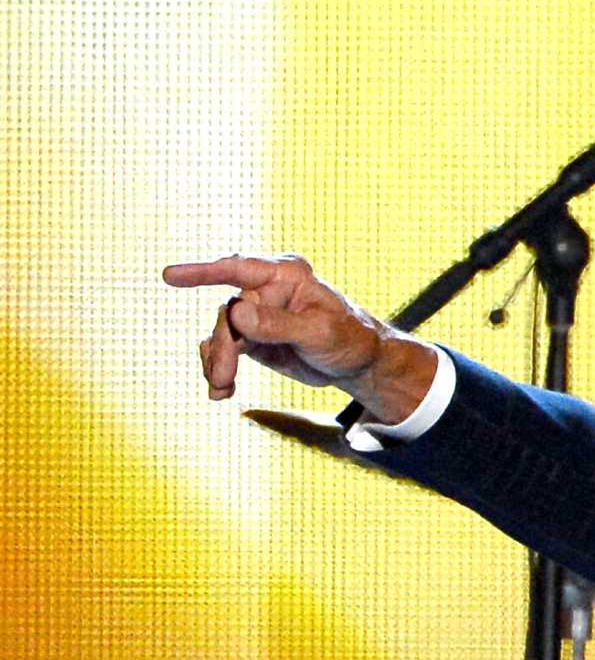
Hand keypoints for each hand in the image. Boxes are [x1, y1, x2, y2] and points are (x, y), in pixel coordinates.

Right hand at [161, 254, 431, 420]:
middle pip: (228, 315)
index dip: (202, 272)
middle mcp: (266, 289)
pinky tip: (221, 391)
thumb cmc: (349, 339)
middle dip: (222, 347)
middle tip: (221, 377)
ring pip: (222, 334)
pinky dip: (220, 368)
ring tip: (220, 388)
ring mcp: (256, 314)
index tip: (170, 276)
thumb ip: (278, 324)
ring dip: (216, 361)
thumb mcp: (319, 333)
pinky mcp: (253, 338)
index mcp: (285, 275)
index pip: (238, 269)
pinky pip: (226, 349)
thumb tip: (237, 314)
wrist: (360, 363)